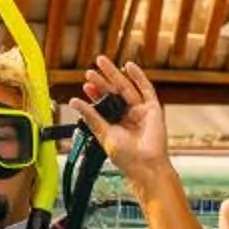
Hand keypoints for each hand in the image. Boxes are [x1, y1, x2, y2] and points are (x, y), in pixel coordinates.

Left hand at [65, 56, 167, 181]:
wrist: (145, 166)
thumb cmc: (126, 157)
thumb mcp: (103, 133)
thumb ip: (91, 116)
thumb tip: (75, 102)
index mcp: (115, 123)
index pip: (103, 103)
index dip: (95, 93)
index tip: (86, 85)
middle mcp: (127, 115)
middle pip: (113, 93)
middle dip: (102, 80)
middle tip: (90, 70)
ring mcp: (140, 111)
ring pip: (126, 88)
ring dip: (115, 74)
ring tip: (102, 63)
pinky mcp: (153, 109)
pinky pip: (146, 89)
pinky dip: (138, 77)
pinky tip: (129, 67)